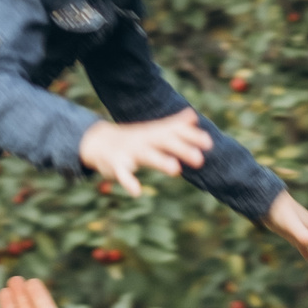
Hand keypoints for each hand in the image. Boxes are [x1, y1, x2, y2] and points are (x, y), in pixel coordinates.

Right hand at [80, 110, 210, 196]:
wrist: (99, 141)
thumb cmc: (133, 139)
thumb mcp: (153, 130)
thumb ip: (174, 125)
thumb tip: (193, 115)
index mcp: (154, 134)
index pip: (175, 132)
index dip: (191, 137)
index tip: (209, 142)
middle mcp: (144, 140)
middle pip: (164, 142)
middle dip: (181, 149)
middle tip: (199, 159)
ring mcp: (129, 151)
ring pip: (146, 155)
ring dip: (160, 161)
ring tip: (175, 170)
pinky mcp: (115, 165)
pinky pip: (122, 173)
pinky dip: (128, 182)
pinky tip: (136, 191)